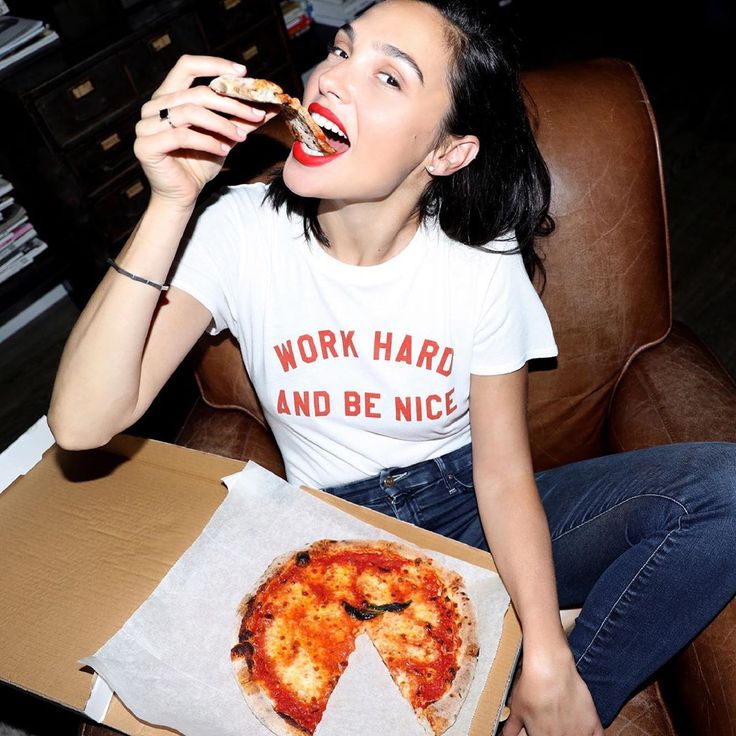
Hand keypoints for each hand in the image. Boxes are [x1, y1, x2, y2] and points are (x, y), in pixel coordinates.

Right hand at [133, 54, 278, 208]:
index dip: (215, 65)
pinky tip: (225, 150)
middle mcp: (153, 106)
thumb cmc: (200, 163)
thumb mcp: (224, 136)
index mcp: (168, 96)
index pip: (187, 66)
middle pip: (196, 92)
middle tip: (256, 115)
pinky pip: (182, 136)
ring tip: (241, 137)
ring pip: (190, 113)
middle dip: (230, 103)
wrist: (183, 195)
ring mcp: (146, 125)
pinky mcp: (146, 146)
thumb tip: (269, 106)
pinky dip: (208, 142)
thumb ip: (241, 119)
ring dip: (222, 124)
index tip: (243, 73)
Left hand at [501, 648, 603, 735]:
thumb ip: (511, 729)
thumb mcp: (516, 709)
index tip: (541, 731)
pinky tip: (584, 731)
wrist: (550, 666)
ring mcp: (580, 733)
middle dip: (555, 734)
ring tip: (567, 728)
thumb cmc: (531, 687)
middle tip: (553, 728)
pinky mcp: (593, 723)